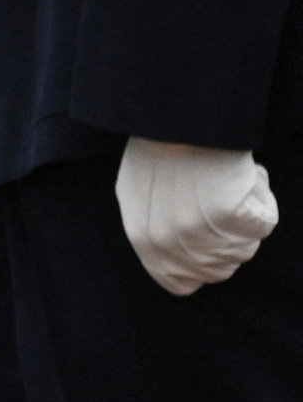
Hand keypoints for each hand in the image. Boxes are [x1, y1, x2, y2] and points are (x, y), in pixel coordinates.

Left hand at [118, 137, 279, 294]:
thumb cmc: (161, 148)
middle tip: (215, 200)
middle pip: (219, 271)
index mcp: (143, 240)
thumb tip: (184, 270)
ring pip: (244, 249)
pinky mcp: (232, 218)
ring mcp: (202, 234)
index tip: (206, 239)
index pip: (179, 284)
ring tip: (222, 182)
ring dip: (242, 217)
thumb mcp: (137, 194)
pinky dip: (261, 200)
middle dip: (225, 240)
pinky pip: (263, 223)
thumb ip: (155, 234)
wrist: (179, 117)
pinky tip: (241, 177)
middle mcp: (171, 245)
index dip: (199, 267)